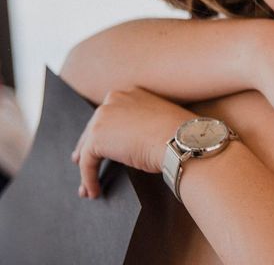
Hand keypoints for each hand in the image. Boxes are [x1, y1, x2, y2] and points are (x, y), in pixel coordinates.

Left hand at [70, 87, 196, 198]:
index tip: (100, 144)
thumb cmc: (179, 133)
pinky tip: (93, 191)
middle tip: (82, 162)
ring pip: (88, 146)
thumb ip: (143, 121)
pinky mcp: (97, 139)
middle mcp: (113, 100)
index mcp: (129, 93)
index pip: (110, 114)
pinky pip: (87, 163)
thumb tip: (137, 139)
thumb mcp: (160, 119)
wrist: (180, 139)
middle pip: (94, 128)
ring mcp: (103, 118)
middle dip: (88, 148)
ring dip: (87, 168)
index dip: (104, 131)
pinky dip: (88, 179)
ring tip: (88, 186)